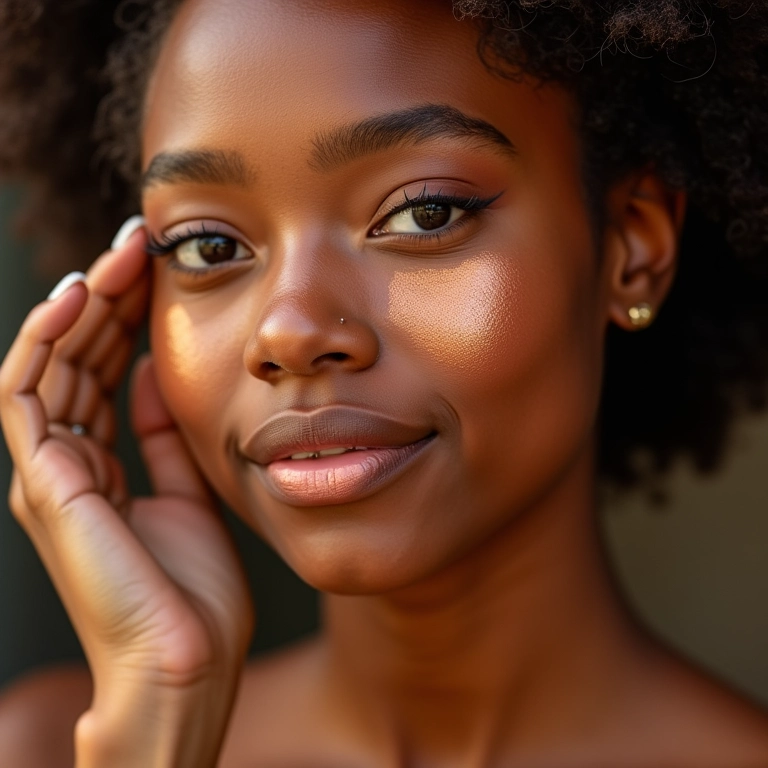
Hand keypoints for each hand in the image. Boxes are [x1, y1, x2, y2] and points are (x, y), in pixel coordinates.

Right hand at [0, 224, 253, 766]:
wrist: (186, 660)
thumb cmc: (192, 589)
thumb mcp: (187, 491)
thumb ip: (160, 436)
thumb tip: (149, 375)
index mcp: (98, 468)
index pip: (101, 373)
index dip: (123, 320)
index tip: (155, 272)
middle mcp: (65, 465)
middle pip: (75, 361)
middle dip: (104, 299)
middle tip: (138, 245)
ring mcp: (49, 474)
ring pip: (49, 367)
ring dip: (79, 308)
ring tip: (113, 258)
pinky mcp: (45, 485)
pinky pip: (30, 398)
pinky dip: (47, 344)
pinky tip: (76, 298)